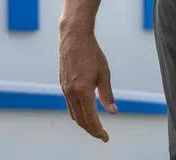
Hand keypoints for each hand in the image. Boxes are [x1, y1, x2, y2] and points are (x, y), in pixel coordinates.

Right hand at [59, 27, 116, 141]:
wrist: (74, 38)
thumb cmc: (92, 53)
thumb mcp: (104, 73)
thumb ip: (107, 94)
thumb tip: (112, 112)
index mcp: (83, 91)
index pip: (90, 118)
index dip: (98, 130)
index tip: (106, 138)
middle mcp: (71, 93)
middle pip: (80, 120)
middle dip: (91, 130)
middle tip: (102, 135)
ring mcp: (65, 89)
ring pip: (73, 114)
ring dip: (84, 123)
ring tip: (96, 127)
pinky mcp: (63, 85)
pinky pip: (70, 105)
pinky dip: (78, 113)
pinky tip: (86, 113)